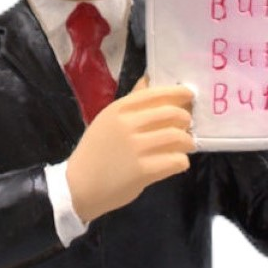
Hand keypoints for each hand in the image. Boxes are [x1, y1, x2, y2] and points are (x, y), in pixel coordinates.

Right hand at [66, 79, 195, 223]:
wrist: (78, 186)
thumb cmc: (95, 152)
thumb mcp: (107, 120)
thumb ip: (130, 102)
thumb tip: (149, 81)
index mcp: (119, 109)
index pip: (155, 93)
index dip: (177, 93)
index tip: (189, 96)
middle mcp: (128, 124)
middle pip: (172, 114)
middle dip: (185, 120)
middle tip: (187, 127)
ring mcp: (137, 147)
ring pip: (178, 137)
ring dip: (187, 142)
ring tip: (186, 147)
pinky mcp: (144, 170)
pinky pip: (176, 161)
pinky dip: (182, 161)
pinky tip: (177, 163)